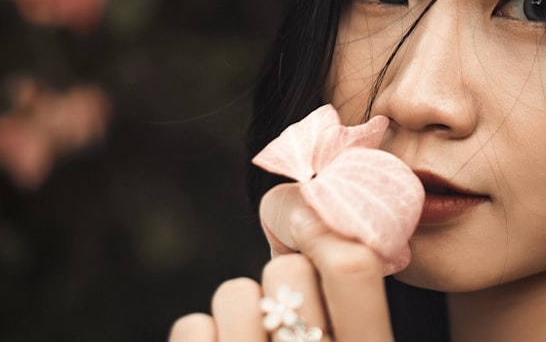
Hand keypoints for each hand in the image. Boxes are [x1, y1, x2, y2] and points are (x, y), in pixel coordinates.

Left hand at [169, 183, 393, 340]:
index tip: (307, 216)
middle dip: (282, 280)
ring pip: (234, 291)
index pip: (353, 264)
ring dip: (239, 310)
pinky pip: (191, 326)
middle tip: (286, 317)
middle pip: (288, 269)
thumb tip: (323, 221)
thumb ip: (353, 309)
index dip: (326, 226)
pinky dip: (200, 339)